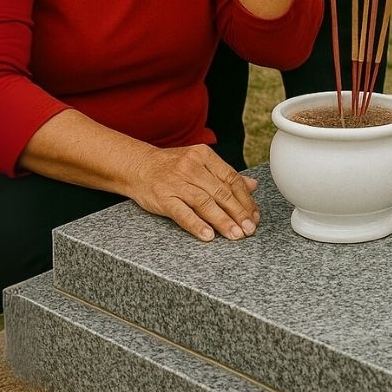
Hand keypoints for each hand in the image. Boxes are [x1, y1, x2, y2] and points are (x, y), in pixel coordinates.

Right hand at [130, 143, 259, 241]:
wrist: (137, 166)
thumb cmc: (171, 166)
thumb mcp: (199, 163)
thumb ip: (225, 174)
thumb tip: (253, 185)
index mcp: (204, 156)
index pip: (231, 178)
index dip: (245, 198)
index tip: (254, 215)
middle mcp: (192, 167)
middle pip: (221, 192)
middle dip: (238, 212)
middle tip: (249, 229)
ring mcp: (177, 182)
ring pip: (205, 203)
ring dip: (223, 221)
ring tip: (235, 235)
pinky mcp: (163, 197)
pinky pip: (182, 213)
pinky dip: (197, 224)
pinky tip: (208, 235)